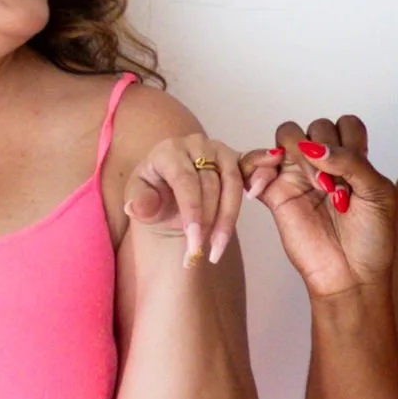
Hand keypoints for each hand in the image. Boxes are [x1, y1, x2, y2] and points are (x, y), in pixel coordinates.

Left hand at [122, 131, 244, 268]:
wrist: (168, 190)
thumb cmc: (153, 193)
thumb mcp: (138, 200)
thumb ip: (139, 202)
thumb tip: (138, 207)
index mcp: (169, 151)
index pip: (184, 181)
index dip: (191, 213)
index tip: (193, 244)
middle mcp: (196, 144)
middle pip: (210, 185)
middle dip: (207, 224)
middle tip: (199, 254)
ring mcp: (219, 151)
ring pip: (232, 184)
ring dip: (227, 220)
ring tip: (216, 250)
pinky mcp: (236, 159)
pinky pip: (252, 168)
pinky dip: (259, 179)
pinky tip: (256, 194)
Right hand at [243, 117, 392, 301]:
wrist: (351, 276)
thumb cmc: (371, 239)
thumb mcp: (378, 194)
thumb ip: (353, 162)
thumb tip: (316, 147)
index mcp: (353, 160)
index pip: (345, 124)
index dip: (348, 140)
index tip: (354, 170)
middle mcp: (325, 164)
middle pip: (316, 127)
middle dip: (326, 151)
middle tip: (334, 188)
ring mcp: (299, 176)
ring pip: (287, 135)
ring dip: (300, 152)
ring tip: (315, 186)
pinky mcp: (275, 193)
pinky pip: (254, 166)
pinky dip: (256, 163)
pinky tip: (268, 180)